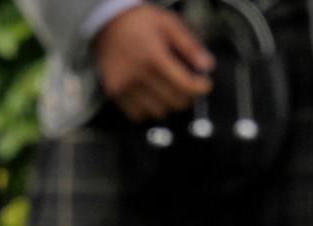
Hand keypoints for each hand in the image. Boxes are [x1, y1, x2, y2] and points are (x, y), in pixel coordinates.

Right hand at [93, 4, 214, 122]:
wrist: (106, 22)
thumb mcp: (169, 24)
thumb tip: (207, 66)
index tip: (204, 84)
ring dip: (169, 104)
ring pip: (159, 112)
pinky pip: (139, 115)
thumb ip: (190, 46)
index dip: (201, 89)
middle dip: (188, 97)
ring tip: (169, 90)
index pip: (185, 86)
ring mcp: (124, 87)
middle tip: (189, 87)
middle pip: (175, 102)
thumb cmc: (140, 21)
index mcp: (153, 56)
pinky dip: (150, 109)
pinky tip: (153, 95)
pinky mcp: (115, 94)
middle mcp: (138, 75)